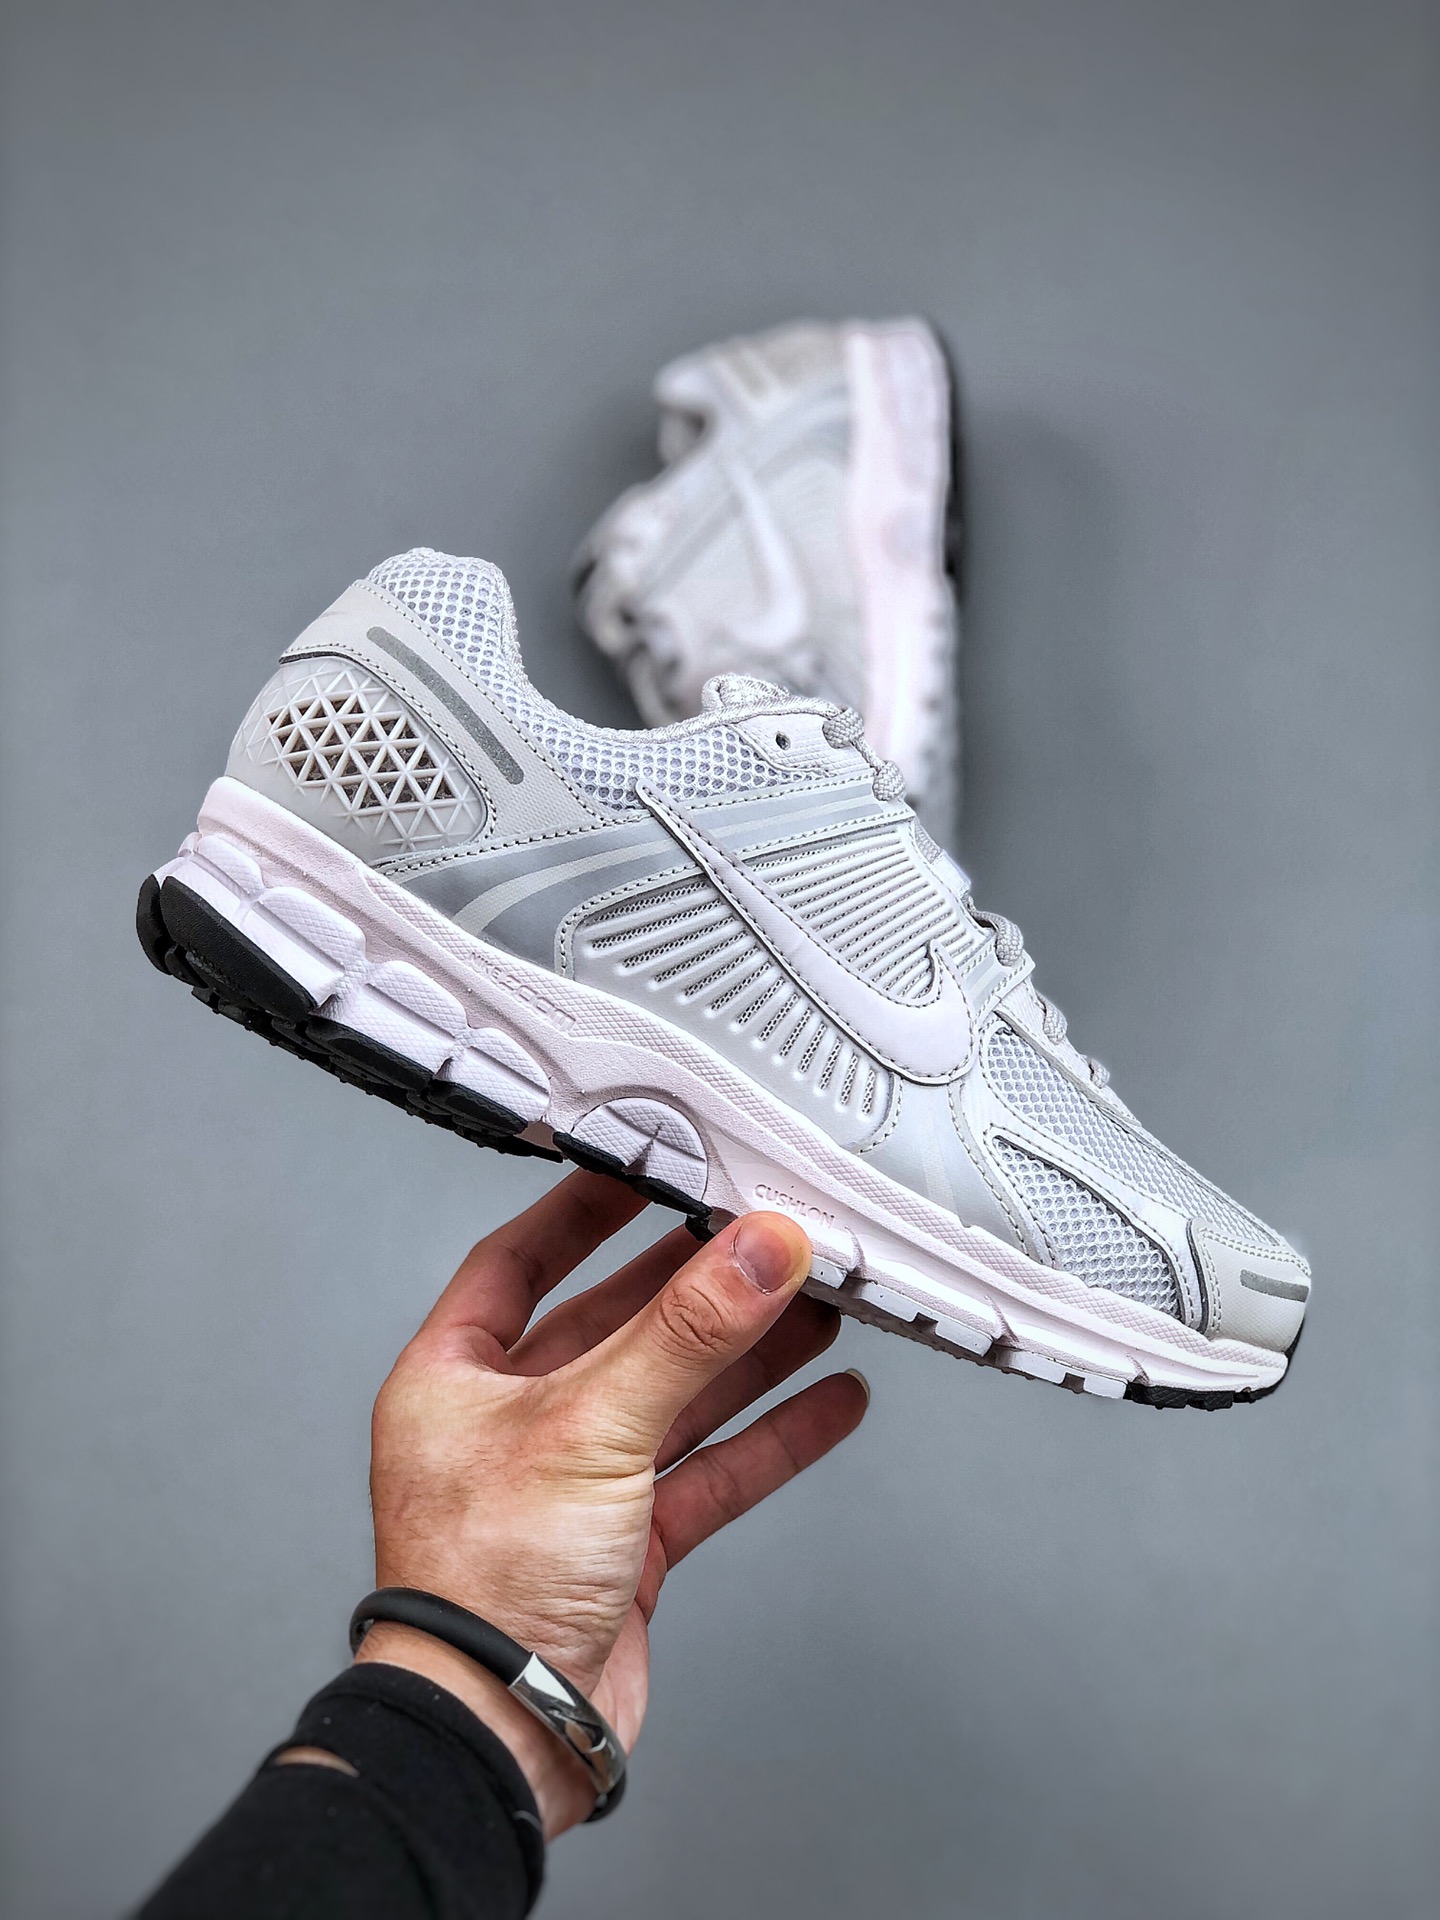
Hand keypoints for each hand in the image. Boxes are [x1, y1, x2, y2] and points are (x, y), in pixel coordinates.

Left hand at [355, 1170, 867, 1834]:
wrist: (501, 1735)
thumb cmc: (479, 1589)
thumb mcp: (589, 1427)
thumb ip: (685, 1335)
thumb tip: (754, 1252)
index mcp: (456, 1377)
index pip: (520, 1259)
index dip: (584, 1210)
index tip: (646, 1167)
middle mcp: (512, 1425)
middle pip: (618, 1326)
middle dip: (697, 1286)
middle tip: (762, 1238)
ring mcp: (575, 1486)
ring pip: (677, 1397)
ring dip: (748, 1355)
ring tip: (817, 1306)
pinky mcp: (629, 1546)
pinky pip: (711, 1470)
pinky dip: (770, 1436)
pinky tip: (825, 1404)